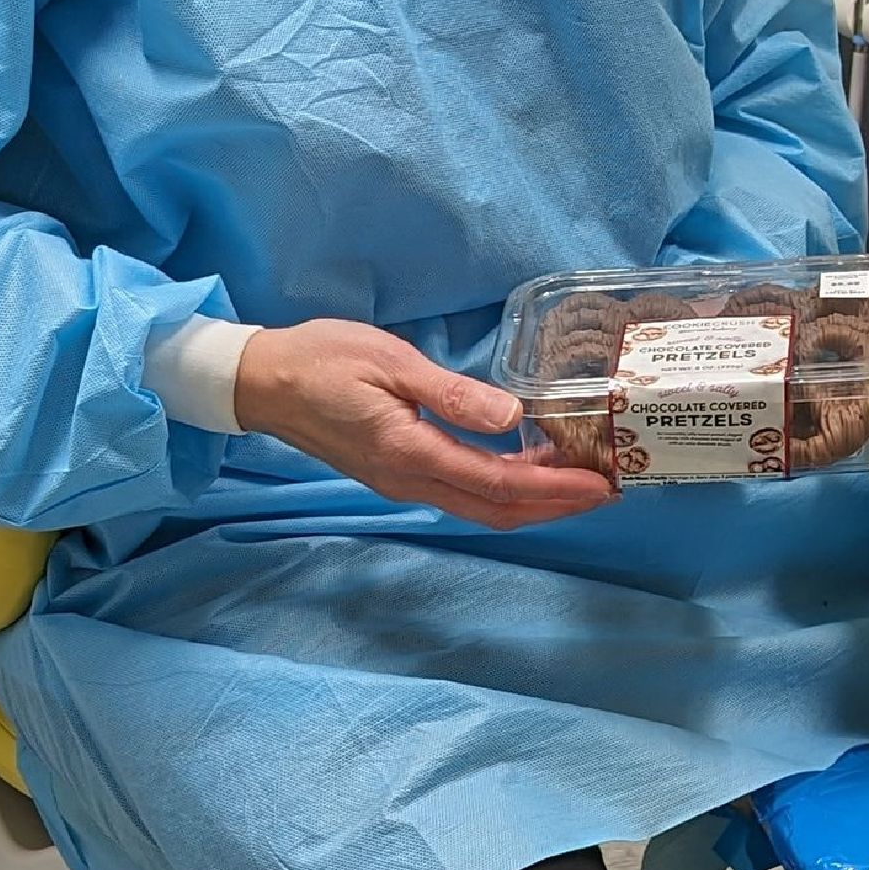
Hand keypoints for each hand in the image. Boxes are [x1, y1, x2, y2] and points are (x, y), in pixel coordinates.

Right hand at [234, 321, 617, 527]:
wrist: (261, 382)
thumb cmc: (323, 360)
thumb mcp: (392, 363)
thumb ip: (453, 394)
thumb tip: (514, 419)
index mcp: (410, 453)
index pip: (498, 484)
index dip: (554, 489)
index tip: (600, 484)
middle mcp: (408, 479)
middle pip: (496, 509)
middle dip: (555, 505)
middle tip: (607, 489)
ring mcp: (400, 481)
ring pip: (480, 506)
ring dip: (532, 500)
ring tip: (578, 481)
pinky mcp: (395, 471)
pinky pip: (461, 492)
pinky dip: (503, 488)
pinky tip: (525, 466)